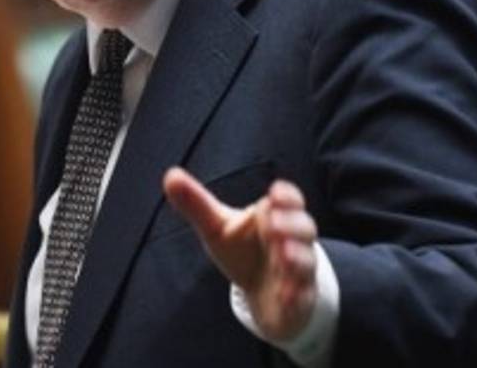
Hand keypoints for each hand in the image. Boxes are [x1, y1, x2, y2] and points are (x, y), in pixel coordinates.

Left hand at [162, 167, 318, 341]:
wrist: (262, 294)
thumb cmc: (243, 251)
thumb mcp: (217, 228)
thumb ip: (197, 204)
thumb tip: (170, 175)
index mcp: (275, 217)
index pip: (290, 200)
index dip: (287, 197)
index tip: (275, 194)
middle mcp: (293, 242)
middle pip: (304, 228)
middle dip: (292, 225)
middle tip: (274, 223)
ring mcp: (298, 272)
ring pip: (306, 263)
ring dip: (298, 257)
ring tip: (284, 255)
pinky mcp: (298, 301)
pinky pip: (302, 298)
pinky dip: (295, 296)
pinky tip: (284, 295)